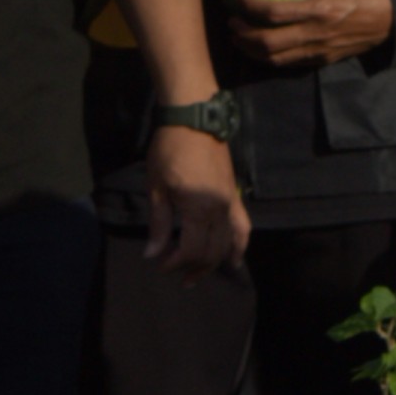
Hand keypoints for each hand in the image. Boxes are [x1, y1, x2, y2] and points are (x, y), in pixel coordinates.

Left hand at [143, 123, 248, 275]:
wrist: (195, 120)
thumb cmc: (169, 151)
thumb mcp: (157, 187)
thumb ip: (158, 224)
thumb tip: (152, 254)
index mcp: (198, 209)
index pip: (191, 249)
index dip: (175, 262)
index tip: (160, 264)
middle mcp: (219, 210)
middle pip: (211, 251)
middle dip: (193, 267)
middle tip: (176, 274)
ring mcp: (230, 204)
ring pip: (227, 244)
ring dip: (213, 262)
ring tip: (197, 274)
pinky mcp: (235, 197)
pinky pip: (243, 227)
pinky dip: (240, 246)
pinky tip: (234, 260)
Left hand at [228, 0, 395, 68]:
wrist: (393, 18)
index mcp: (319, 10)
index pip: (274, 14)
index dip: (250, 8)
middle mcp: (315, 35)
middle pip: (269, 44)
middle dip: (244, 35)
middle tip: (231, 23)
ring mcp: (318, 51)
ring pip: (276, 60)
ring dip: (252, 51)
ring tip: (239, 38)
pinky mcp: (323, 60)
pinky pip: (290, 64)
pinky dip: (270, 59)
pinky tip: (261, 49)